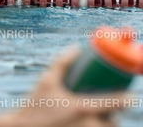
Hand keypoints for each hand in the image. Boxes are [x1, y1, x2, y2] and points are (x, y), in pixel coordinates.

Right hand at [11, 48, 128, 126]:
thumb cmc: (34, 106)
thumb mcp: (45, 81)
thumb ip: (62, 63)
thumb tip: (76, 47)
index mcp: (83, 108)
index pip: (117, 103)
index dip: (127, 98)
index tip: (130, 93)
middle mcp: (88, 125)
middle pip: (114, 120)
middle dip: (113, 113)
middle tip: (108, 104)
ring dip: (106, 122)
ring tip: (97, 115)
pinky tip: (88, 122)